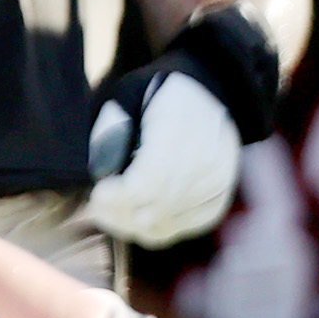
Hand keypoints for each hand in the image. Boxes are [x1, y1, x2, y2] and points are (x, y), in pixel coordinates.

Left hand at [82, 63, 242, 247]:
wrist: (207, 91)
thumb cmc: (158, 94)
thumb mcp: (127, 97)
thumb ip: (111, 131)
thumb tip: (105, 174)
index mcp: (180, 128)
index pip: (150, 180)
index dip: (120, 197)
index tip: (98, 194)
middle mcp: (206, 160)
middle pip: (160, 206)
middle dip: (121, 214)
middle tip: (98, 208)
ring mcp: (218, 180)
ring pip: (172, 222)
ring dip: (137, 226)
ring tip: (115, 214)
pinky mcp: (221, 195)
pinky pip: (190, 225)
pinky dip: (163, 227)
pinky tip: (143, 216)